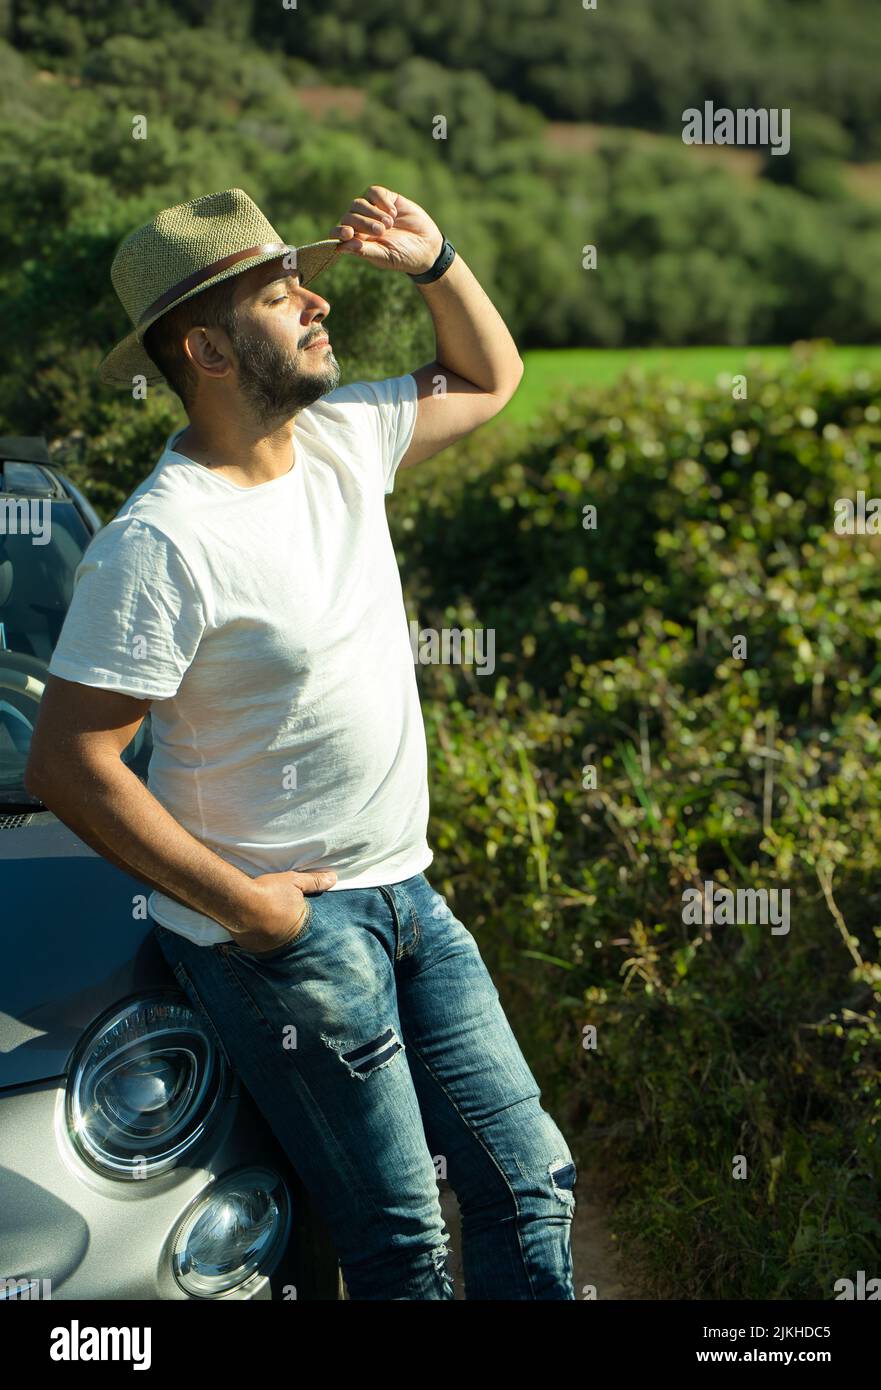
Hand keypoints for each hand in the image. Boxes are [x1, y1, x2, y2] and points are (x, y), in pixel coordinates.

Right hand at [232, 868, 336, 954]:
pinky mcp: (253, 949)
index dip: (298, 914)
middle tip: (276, 914)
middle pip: (289, 933)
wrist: (239, 902)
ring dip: (272, 933)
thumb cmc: (268, 891)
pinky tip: (254, 927)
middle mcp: (286, 940)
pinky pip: (258, 945)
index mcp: (300, 924)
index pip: (305, 923)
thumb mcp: (294, 881)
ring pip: (274, 940)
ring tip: (265, 920)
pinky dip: (257, 937)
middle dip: (285, 925)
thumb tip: (334, 879)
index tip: (291, 910)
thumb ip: (314, 882)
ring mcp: (269, 947)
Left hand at [328, 186, 442, 275]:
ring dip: (373, 213)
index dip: (339, 231)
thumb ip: (364, 251)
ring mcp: (373, 209)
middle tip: (381, 231)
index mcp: (357, 240)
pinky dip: (381, 201)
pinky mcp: (386, 198)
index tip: (349, 233)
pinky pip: (374, 192)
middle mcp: (362, 224)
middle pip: (349, 216)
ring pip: (359, 203)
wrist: (427, 246)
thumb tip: (340, 246)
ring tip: (389, 224)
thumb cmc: (403, 256)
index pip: (338, 232)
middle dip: (363, 223)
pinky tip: (393, 213)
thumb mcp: (384, 257)